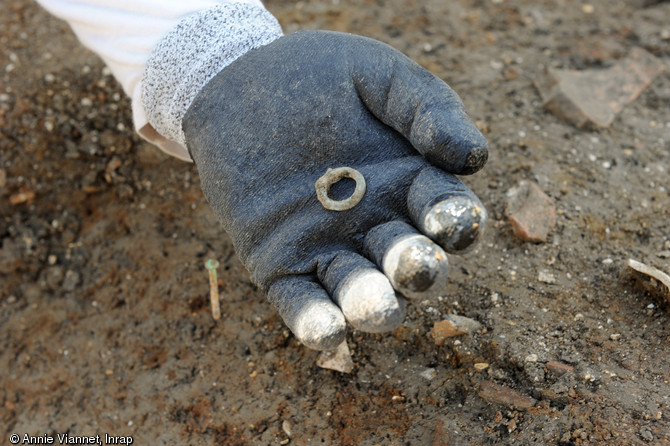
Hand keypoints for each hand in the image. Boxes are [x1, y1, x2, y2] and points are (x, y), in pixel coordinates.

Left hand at [183, 31, 487, 349]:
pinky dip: (316, 322)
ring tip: (374, 307)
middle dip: (416, 269)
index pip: (447, 213)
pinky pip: (302, 302)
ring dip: (371, 305)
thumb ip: (428, 108)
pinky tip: (325, 331)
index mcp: (410, 182)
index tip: (447, 221)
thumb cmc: (319, 75)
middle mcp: (376, 223)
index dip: (454, 222)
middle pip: (408, 263)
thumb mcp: (379, 76)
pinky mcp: (279, 262)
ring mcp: (328, 247)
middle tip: (415, 266)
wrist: (240, 80)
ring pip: (359, 292)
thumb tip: (475, 157)